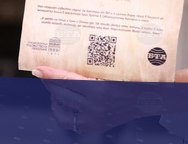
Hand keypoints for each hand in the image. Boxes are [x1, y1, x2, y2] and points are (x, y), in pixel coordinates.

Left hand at [32, 66, 153, 133]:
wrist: (150, 96)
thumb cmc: (132, 75)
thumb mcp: (112, 67)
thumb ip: (89, 66)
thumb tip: (63, 61)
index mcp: (101, 90)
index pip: (67, 80)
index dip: (50, 73)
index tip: (37, 69)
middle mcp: (96, 107)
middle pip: (61, 94)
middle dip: (49, 83)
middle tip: (42, 72)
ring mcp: (95, 119)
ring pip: (62, 110)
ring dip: (55, 97)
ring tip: (54, 86)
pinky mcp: (96, 126)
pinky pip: (70, 121)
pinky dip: (63, 111)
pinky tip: (64, 100)